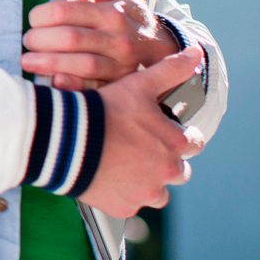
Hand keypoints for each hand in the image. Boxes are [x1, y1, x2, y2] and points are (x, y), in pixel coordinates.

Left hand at [21, 0, 178, 89]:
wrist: (164, 49)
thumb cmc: (131, 19)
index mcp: (111, 13)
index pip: (67, 11)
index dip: (42, 15)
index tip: (33, 18)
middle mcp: (117, 38)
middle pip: (71, 38)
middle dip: (41, 40)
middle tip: (26, 41)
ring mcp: (120, 63)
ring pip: (82, 64)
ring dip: (50, 63)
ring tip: (28, 61)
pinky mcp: (119, 83)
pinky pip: (94, 86)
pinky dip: (73, 85)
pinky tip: (54, 81)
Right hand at [78, 47, 205, 218]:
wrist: (63, 138)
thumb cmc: (103, 110)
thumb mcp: (138, 84)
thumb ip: (170, 70)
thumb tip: (196, 52)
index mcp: (175, 143)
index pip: (193, 142)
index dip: (178, 134)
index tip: (160, 130)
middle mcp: (166, 172)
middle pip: (178, 171)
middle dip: (163, 161)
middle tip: (138, 147)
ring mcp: (145, 193)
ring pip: (157, 192)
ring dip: (146, 181)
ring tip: (122, 164)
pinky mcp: (123, 207)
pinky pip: (130, 204)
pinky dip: (122, 193)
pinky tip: (106, 175)